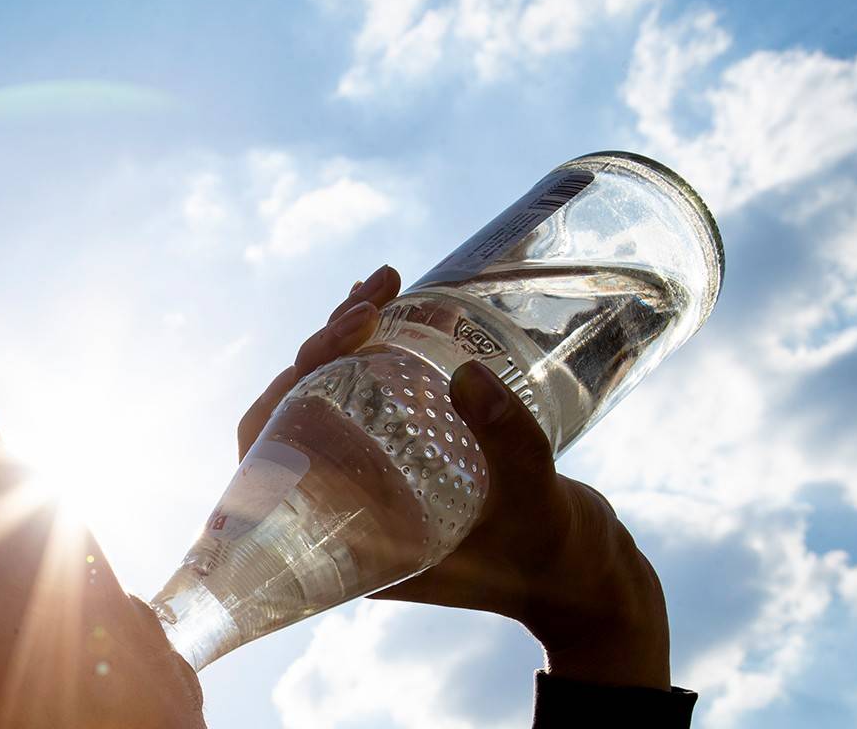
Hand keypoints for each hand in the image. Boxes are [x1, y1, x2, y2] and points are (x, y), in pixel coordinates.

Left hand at [236, 265, 671, 690]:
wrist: (586, 574)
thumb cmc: (556, 558)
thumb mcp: (536, 503)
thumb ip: (508, 445)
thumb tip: (466, 373)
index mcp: (349, 541)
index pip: (271, 465)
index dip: (276, 401)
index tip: (322, 348)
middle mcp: (349, 508)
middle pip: (296, 416)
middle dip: (321, 348)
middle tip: (370, 304)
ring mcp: (375, 479)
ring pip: (328, 397)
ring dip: (345, 336)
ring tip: (382, 282)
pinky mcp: (406, 455)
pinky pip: (368, 394)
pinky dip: (374, 347)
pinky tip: (388, 301)